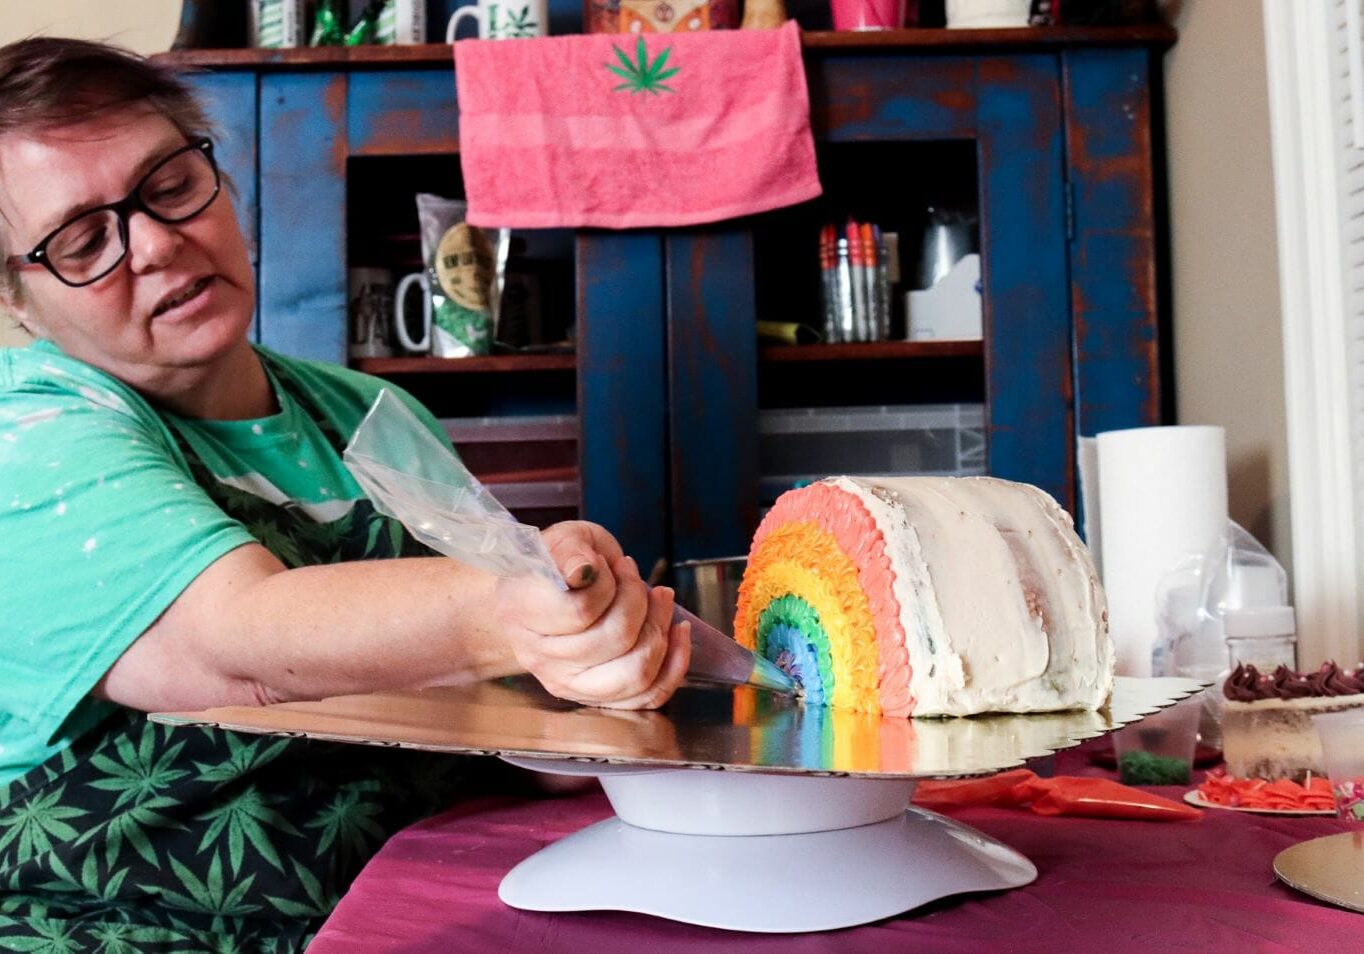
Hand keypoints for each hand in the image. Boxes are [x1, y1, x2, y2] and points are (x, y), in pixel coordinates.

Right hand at [497, 522, 690, 708]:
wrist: (550, 592)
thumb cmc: (560, 562)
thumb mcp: (565, 538)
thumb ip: (570, 550)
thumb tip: (583, 571)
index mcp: (521, 611)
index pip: (580, 612)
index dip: (608, 585)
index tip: (607, 564)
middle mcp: (539, 656)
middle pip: (615, 640)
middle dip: (639, 599)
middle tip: (634, 574)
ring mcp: (567, 683)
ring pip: (635, 672)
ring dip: (659, 628)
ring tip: (659, 598)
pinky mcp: (597, 698)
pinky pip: (648, 696)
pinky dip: (675, 662)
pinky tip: (678, 631)